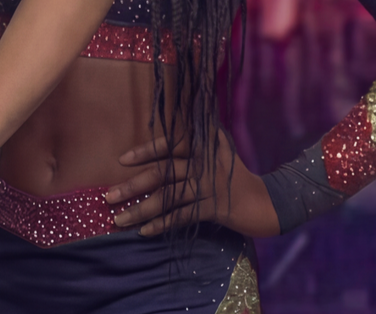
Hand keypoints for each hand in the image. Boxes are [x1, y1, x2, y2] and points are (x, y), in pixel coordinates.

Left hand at [106, 135, 278, 237]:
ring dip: (141, 210)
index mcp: (206, 146)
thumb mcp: (219, 154)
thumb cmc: (235, 179)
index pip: (172, 144)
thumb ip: (196, 144)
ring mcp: (212, 185)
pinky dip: (162, 224)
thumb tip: (163, 143)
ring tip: (119, 220)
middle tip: (108, 196)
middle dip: (133, 185)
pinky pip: (182, 216)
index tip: (122, 160)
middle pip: (164, 173)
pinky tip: (144, 232)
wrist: (267, 203)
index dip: (146, 151)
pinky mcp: (216, 207)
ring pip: (169, 197)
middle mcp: (207, 163)